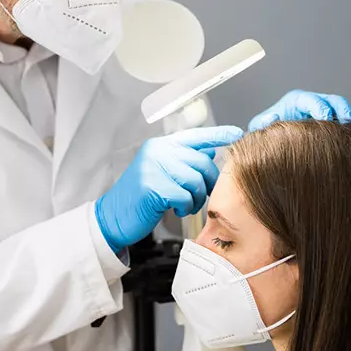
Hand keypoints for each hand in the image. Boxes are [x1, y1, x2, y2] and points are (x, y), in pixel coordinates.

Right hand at [95, 126, 243, 252]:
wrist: (113, 217)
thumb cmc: (140, 197)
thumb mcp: (161, 172)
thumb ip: (183, 160)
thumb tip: (210, 151)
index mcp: (160, 145)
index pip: (196, 135)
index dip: (218, 134)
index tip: (236, 133)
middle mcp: (157, 151)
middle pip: (202, 161)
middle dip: (207, 182)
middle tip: (198, 196)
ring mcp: (154, 167)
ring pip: (196, 180)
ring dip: (196, 198)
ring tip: (185, 204)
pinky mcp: (153, 187)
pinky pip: (185, 196)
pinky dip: (185, 207)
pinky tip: (176, 210)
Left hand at [248, 89, 350, 131]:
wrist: (273, 145)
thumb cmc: (265, 135)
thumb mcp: (259, 129)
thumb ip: (263, 123)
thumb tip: (273, 116)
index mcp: (296, 100)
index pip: (312, 99)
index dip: (321, 108)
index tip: (326, 121)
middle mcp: (313, 103)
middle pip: (334, 101)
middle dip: (344, 112)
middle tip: (350, 127)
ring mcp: (325, 112)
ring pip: (344, 112)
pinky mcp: (332, 124)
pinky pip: (347, 123)